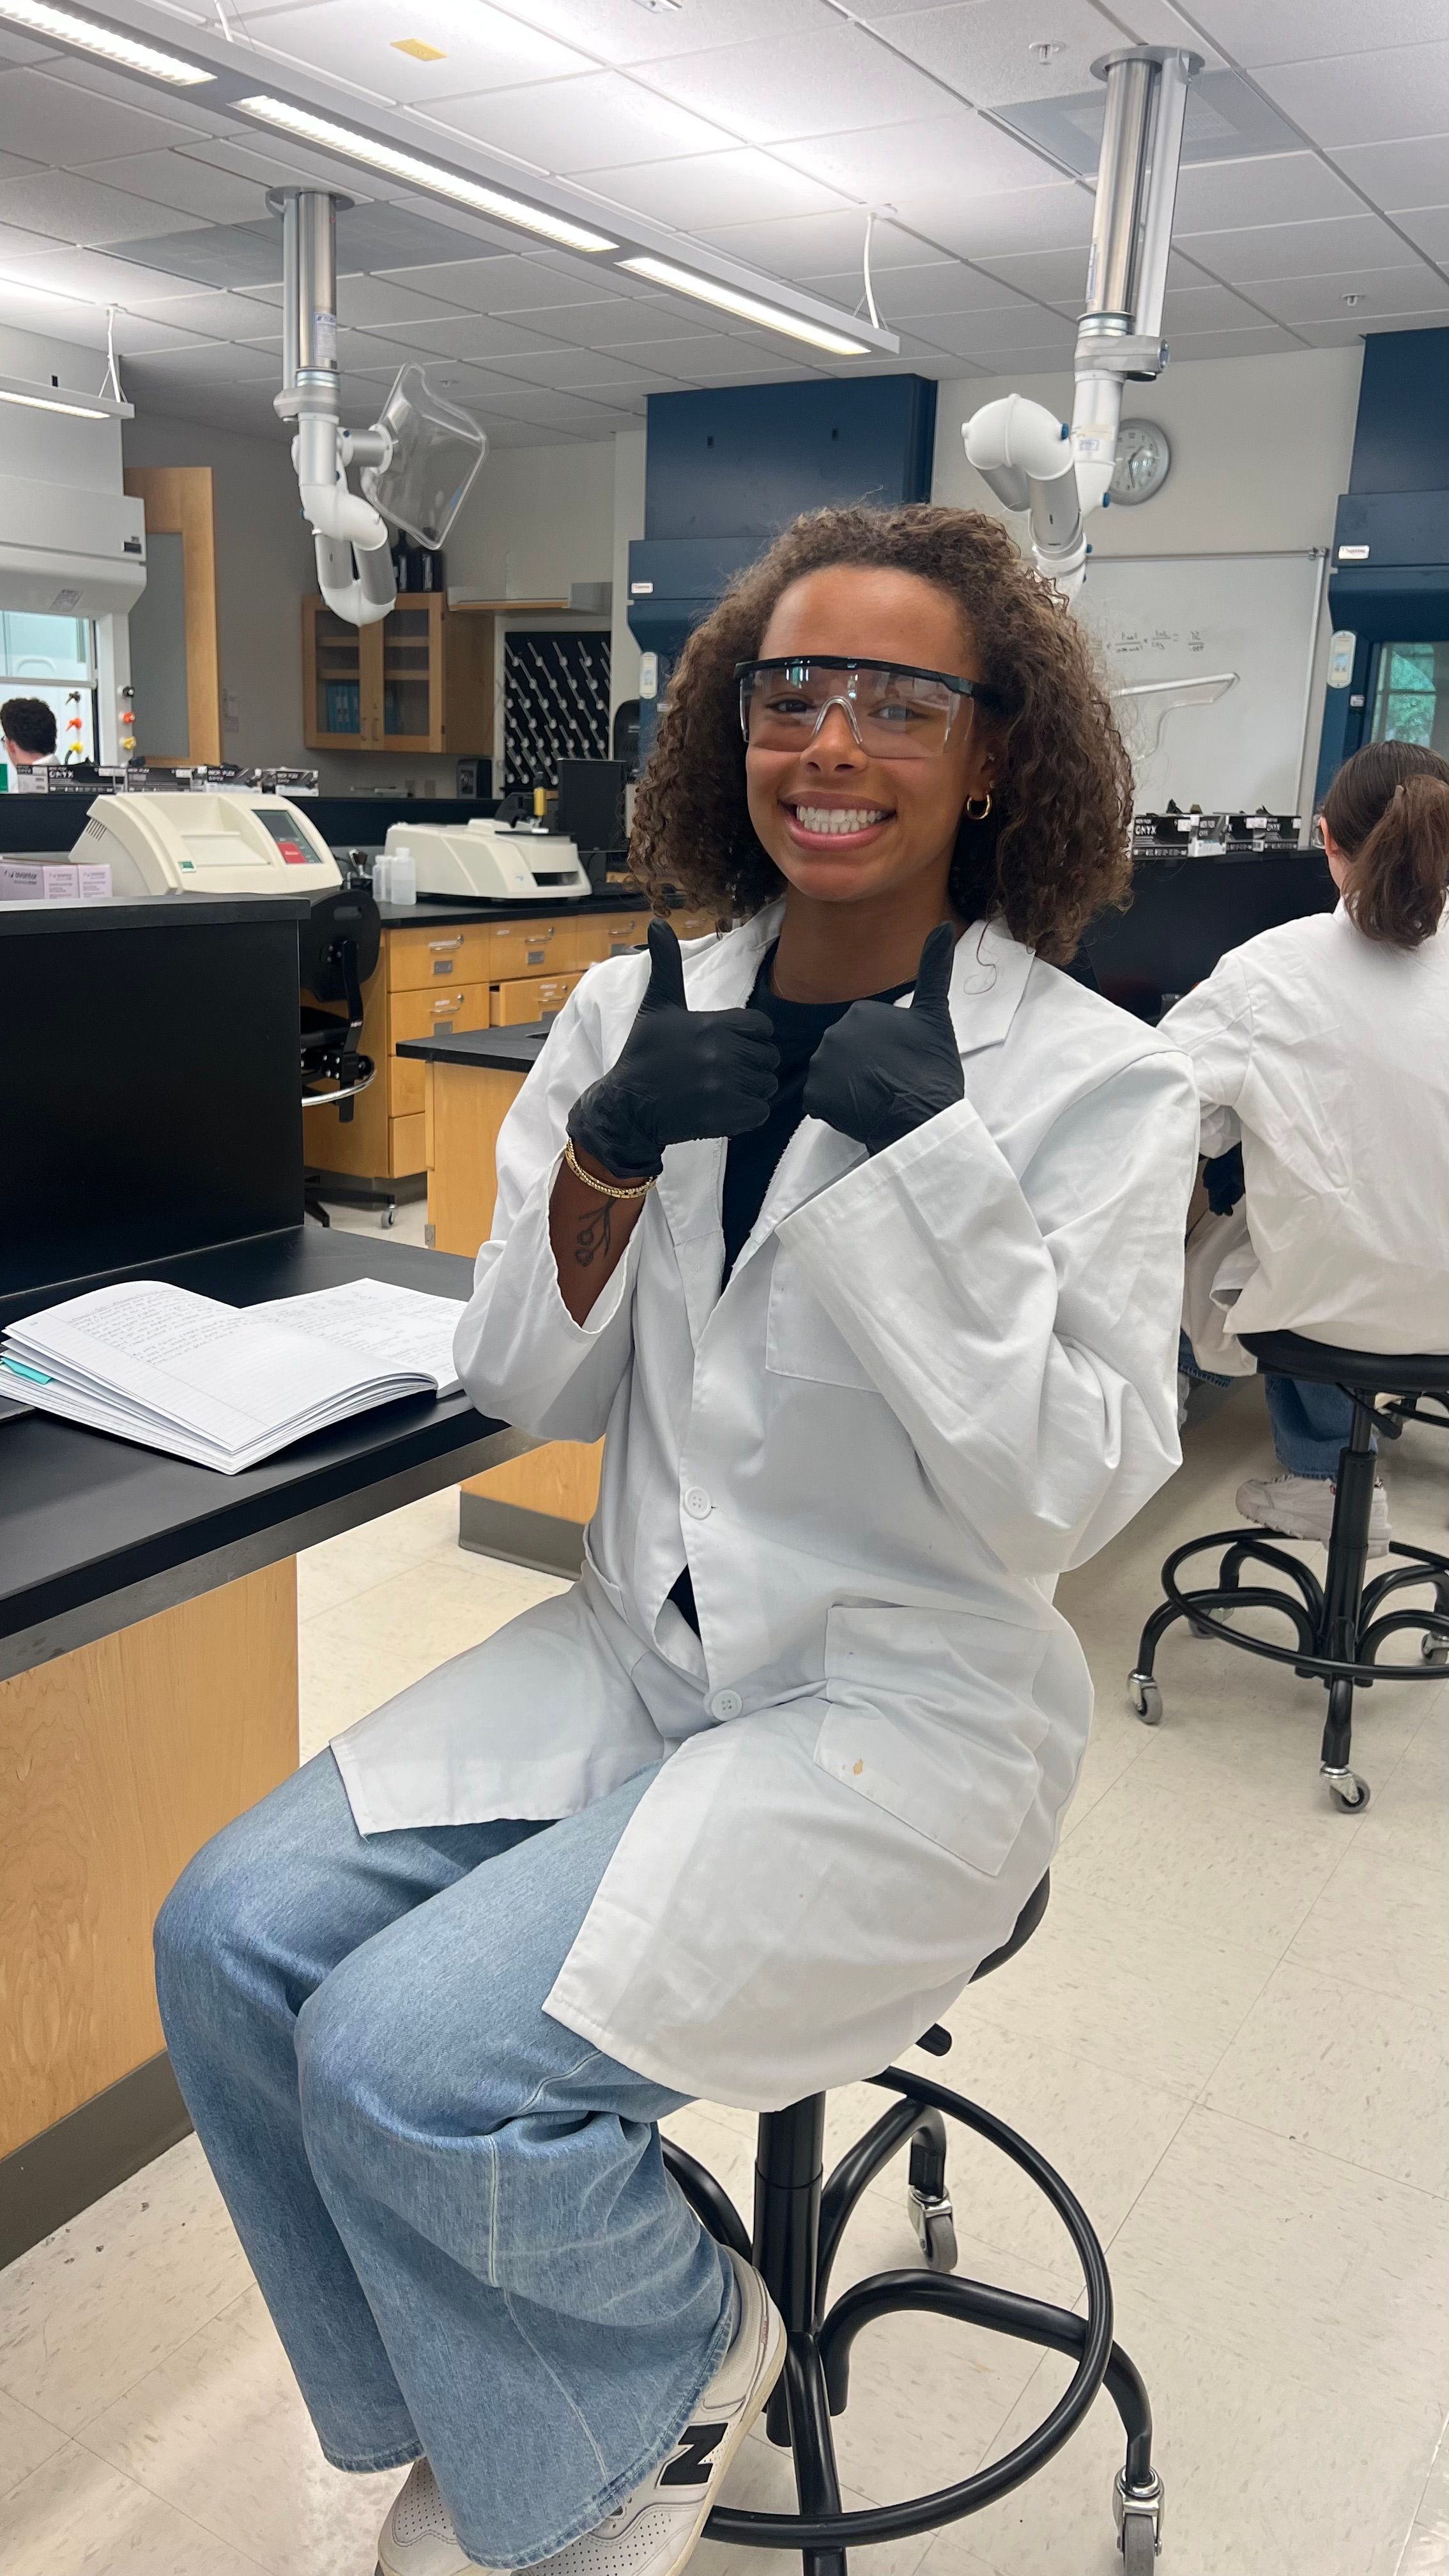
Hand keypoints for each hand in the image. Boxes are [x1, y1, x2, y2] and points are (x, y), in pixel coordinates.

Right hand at [567, 920, 778, 1178]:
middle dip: (752, 1064)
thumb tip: (657, 921)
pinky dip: (748, 1113)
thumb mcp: (658, 1004)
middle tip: (724, 1071)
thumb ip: (667, 963)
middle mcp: (723, 1052)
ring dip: (751, 1089)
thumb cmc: (644, 1053)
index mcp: (713, 1023)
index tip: (729, 1045)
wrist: (627, 1105)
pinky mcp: (727, 1116)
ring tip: (724, 1090)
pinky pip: (760, 1112)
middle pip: (768, 1057)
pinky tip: (724, 1108)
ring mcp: (726, 1086)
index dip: (750, 1036)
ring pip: (767, 1084)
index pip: (762, 1027)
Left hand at [803, 922, 963, 1154]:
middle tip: (890, 1081)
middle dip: (863, 1068)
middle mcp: (834, 1032)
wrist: (923, 1117)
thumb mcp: (935, 1015)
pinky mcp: (813, 1096)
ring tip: (877, 1097)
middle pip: (846, 1053)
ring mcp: (821, 1064)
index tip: (901, 1063)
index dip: (884, 1052)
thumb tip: (941, 926)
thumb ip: (934, 969)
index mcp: (861, 1011)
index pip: (865, 1034)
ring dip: (849, 1088)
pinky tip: (860, 1111)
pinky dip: (836, 1109)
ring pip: (832, 1076)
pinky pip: (820, 1101)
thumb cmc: (932, 1069)